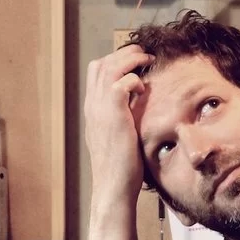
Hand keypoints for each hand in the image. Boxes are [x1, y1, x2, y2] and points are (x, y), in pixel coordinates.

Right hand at [83, 45, 154, 200]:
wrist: (113, 186)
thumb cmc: (120, 167)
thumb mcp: (117, 137)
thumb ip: (121, 119)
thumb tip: (136, 109)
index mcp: (92, 110)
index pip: (96, 73)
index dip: (114, 61)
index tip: (134, 63)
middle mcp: (92, 106)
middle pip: (101, 64)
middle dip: (123, 54)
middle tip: (143, 55)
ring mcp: (100, 109)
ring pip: (110, 67)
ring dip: (130, 60)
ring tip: (147, 61)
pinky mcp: (113, 114)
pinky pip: (122, 82)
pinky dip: (134, 80)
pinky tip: (143, 90)